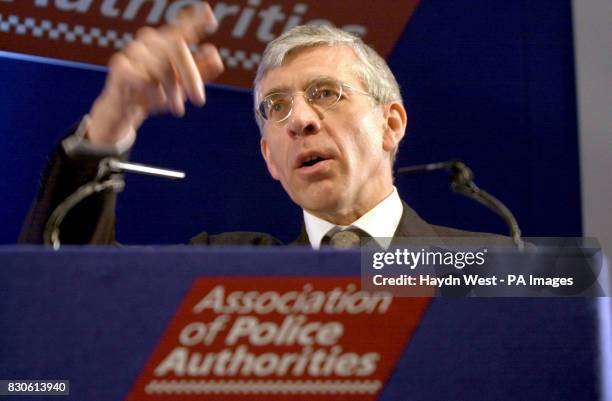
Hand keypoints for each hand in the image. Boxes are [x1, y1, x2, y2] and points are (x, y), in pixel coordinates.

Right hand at [87, 1, 223, 144]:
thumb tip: (213, 52)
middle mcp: (148, 41)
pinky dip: (155, 94)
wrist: (125, 113)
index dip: (195, 20)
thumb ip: (200, 71)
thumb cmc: (154, 96)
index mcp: (166, 44)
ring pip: (162, 66)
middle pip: (177, 47)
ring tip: (177, 109)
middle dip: (191, 77)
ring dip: (173, 91)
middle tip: (199, 101)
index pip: (181, 28)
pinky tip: (158, 102)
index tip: (209, 14)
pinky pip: (145, 79)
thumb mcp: (182, 86)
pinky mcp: (119, 66)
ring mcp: (132, 50)